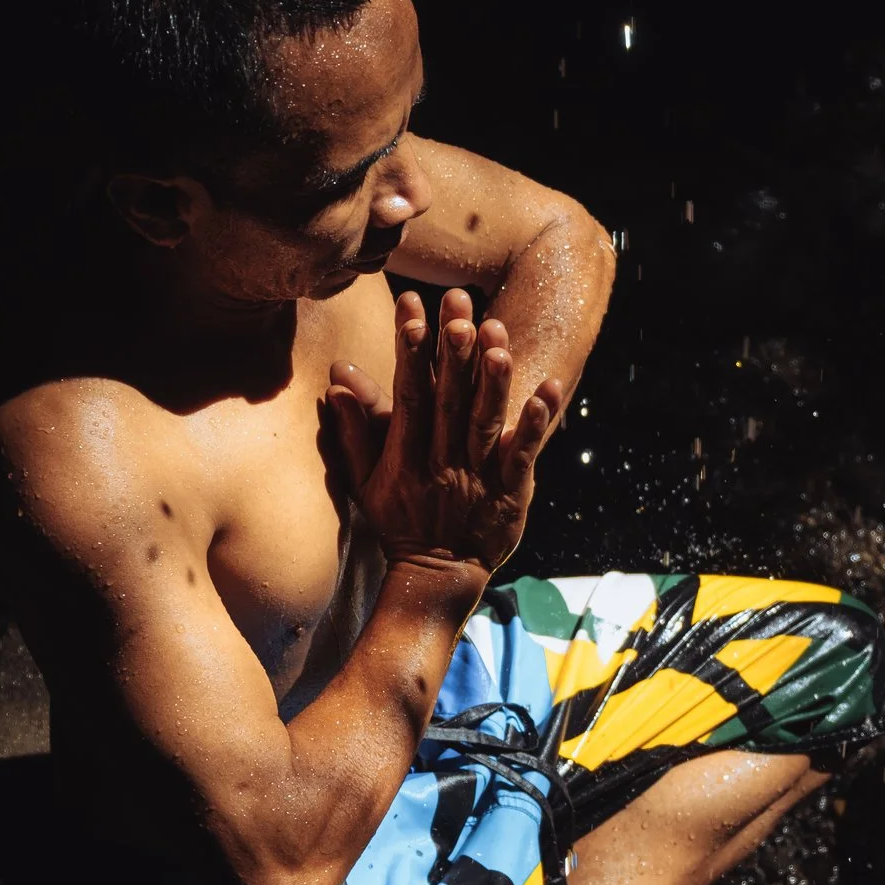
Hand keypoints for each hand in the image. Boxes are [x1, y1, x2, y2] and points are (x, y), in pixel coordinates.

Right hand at [325, 289, 566, 573]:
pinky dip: (534, 423)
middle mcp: (441, 464)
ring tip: (498, 336)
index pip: (408, 397)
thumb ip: (353, 429)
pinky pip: (523, 455)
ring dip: (492, 380)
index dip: (409, 355)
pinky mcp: (510, 491)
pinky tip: (545, 389)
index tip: (411, 313)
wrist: (438, 576)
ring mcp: (478, 478)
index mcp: (404, 458)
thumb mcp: (364, 481)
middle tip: (459, 308)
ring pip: (484, 423)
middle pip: (449, 402)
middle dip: (453, 353)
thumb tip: (339, 379)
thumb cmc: (398, 521)